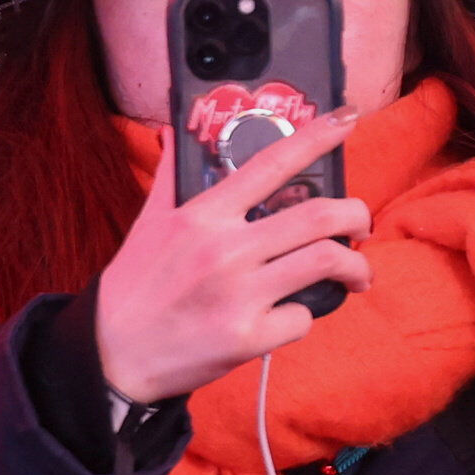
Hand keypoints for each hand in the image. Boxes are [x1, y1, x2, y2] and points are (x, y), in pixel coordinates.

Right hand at [87, 151, 369, 408]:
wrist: (113, 356)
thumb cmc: (134, 287)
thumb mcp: (148, 224)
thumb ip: (171, 178)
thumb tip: (176, 133)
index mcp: (203, 215)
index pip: (271, 163)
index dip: (317, 137)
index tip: (349, 118)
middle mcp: (225, 249)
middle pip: (319, 217)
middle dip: (357, 216)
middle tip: (361, 227)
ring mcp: (239, 295)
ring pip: (325, 263)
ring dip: (355, 268)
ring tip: (356, 275)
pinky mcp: (248, 337)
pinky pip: (303, 317)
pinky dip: (306, 315)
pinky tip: (292, 315)